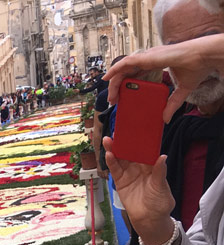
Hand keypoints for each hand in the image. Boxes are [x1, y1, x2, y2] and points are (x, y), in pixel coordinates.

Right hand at [103, 136, 175, 244]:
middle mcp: (140, 168)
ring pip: (120, 159)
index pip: (146, 150)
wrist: (149, 220)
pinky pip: (115, 170)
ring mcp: (129, 174)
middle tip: (118, 131)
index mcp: (153, 166)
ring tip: (108, 140)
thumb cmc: (160, 204)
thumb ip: (160, 172)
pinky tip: (108, 154)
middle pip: (131, 152)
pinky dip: (111, 162)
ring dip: (114, 149)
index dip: (141, 140)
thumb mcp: (162, 188)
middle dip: (124, 142)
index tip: (137, 131)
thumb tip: (163, 157)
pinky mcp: (121, 182)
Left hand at [105, 35, 223, 119]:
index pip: (136, 74)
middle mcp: (149, 59)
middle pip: (127, 73)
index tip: (122, 98)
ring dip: (114, 83)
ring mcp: (147, 57)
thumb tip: (166, 120)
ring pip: (123, 69)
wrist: (204, 58)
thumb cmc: (197, 68)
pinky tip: (107, 79)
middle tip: (113, 101)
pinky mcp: (147, 57)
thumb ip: (172, 104)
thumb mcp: (182, 91)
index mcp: (156, 64)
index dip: (127, 85)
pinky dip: (114, 70)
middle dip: (117, 87)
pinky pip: (125, 63)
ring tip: (111, 97)